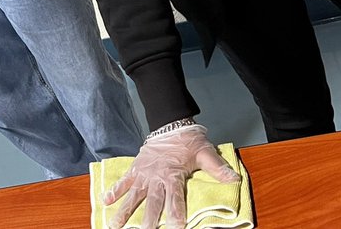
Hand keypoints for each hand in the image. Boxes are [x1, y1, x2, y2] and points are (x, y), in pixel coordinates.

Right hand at [105, 124, 237, 228]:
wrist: (170, 122)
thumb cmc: (188, 140)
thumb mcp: (205, 152)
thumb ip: (217, 167)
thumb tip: (234, 179)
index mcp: (173, 174)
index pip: (175, 198)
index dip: (176, 213)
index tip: (176, 226)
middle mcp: (156, 176)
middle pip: (152, 201)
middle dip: (148, 219)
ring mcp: (144, 173)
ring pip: (134, 195)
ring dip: (125, 210)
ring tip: (115, 225)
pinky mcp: (136, 168)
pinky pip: (124, 180)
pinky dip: (114, 190)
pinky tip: (105, 201)